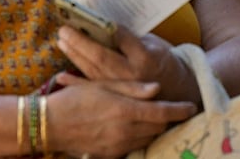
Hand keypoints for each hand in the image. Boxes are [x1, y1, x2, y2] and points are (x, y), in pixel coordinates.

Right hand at [47, 75, 196, 156]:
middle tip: (170, 108)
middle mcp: (124, 131)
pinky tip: (133, 128)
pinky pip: (133, 146)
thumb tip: (157, 89)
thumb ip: (133, 89)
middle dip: (167, 118)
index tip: (192, 106)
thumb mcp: (103, 86)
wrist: (48, 125)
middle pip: (158, 126)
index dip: (179, 110)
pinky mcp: (109, 155)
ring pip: (148, 138)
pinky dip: (139, 137)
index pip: (162, 112)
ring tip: (152, 116)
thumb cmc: (74, 99)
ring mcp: (117, 146)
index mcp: (125, 111)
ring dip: (153, 128)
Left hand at [57, 25, 189, 100]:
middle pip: (101, 56)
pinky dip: (74, 82)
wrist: (174, 90)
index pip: (123, 39)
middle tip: (64, 29)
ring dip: (74, 55)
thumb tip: (107, 26)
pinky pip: (92, 87)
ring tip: (62, 41)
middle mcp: (132, 75)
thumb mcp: (155, 45)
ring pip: (92, 70)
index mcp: (146, 58)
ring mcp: (122, 88)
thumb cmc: (162, 61)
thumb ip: (133, 39)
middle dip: (80, 42)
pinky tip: (60, 77)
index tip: (92, 16)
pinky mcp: (115, 96)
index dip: (106, 28)